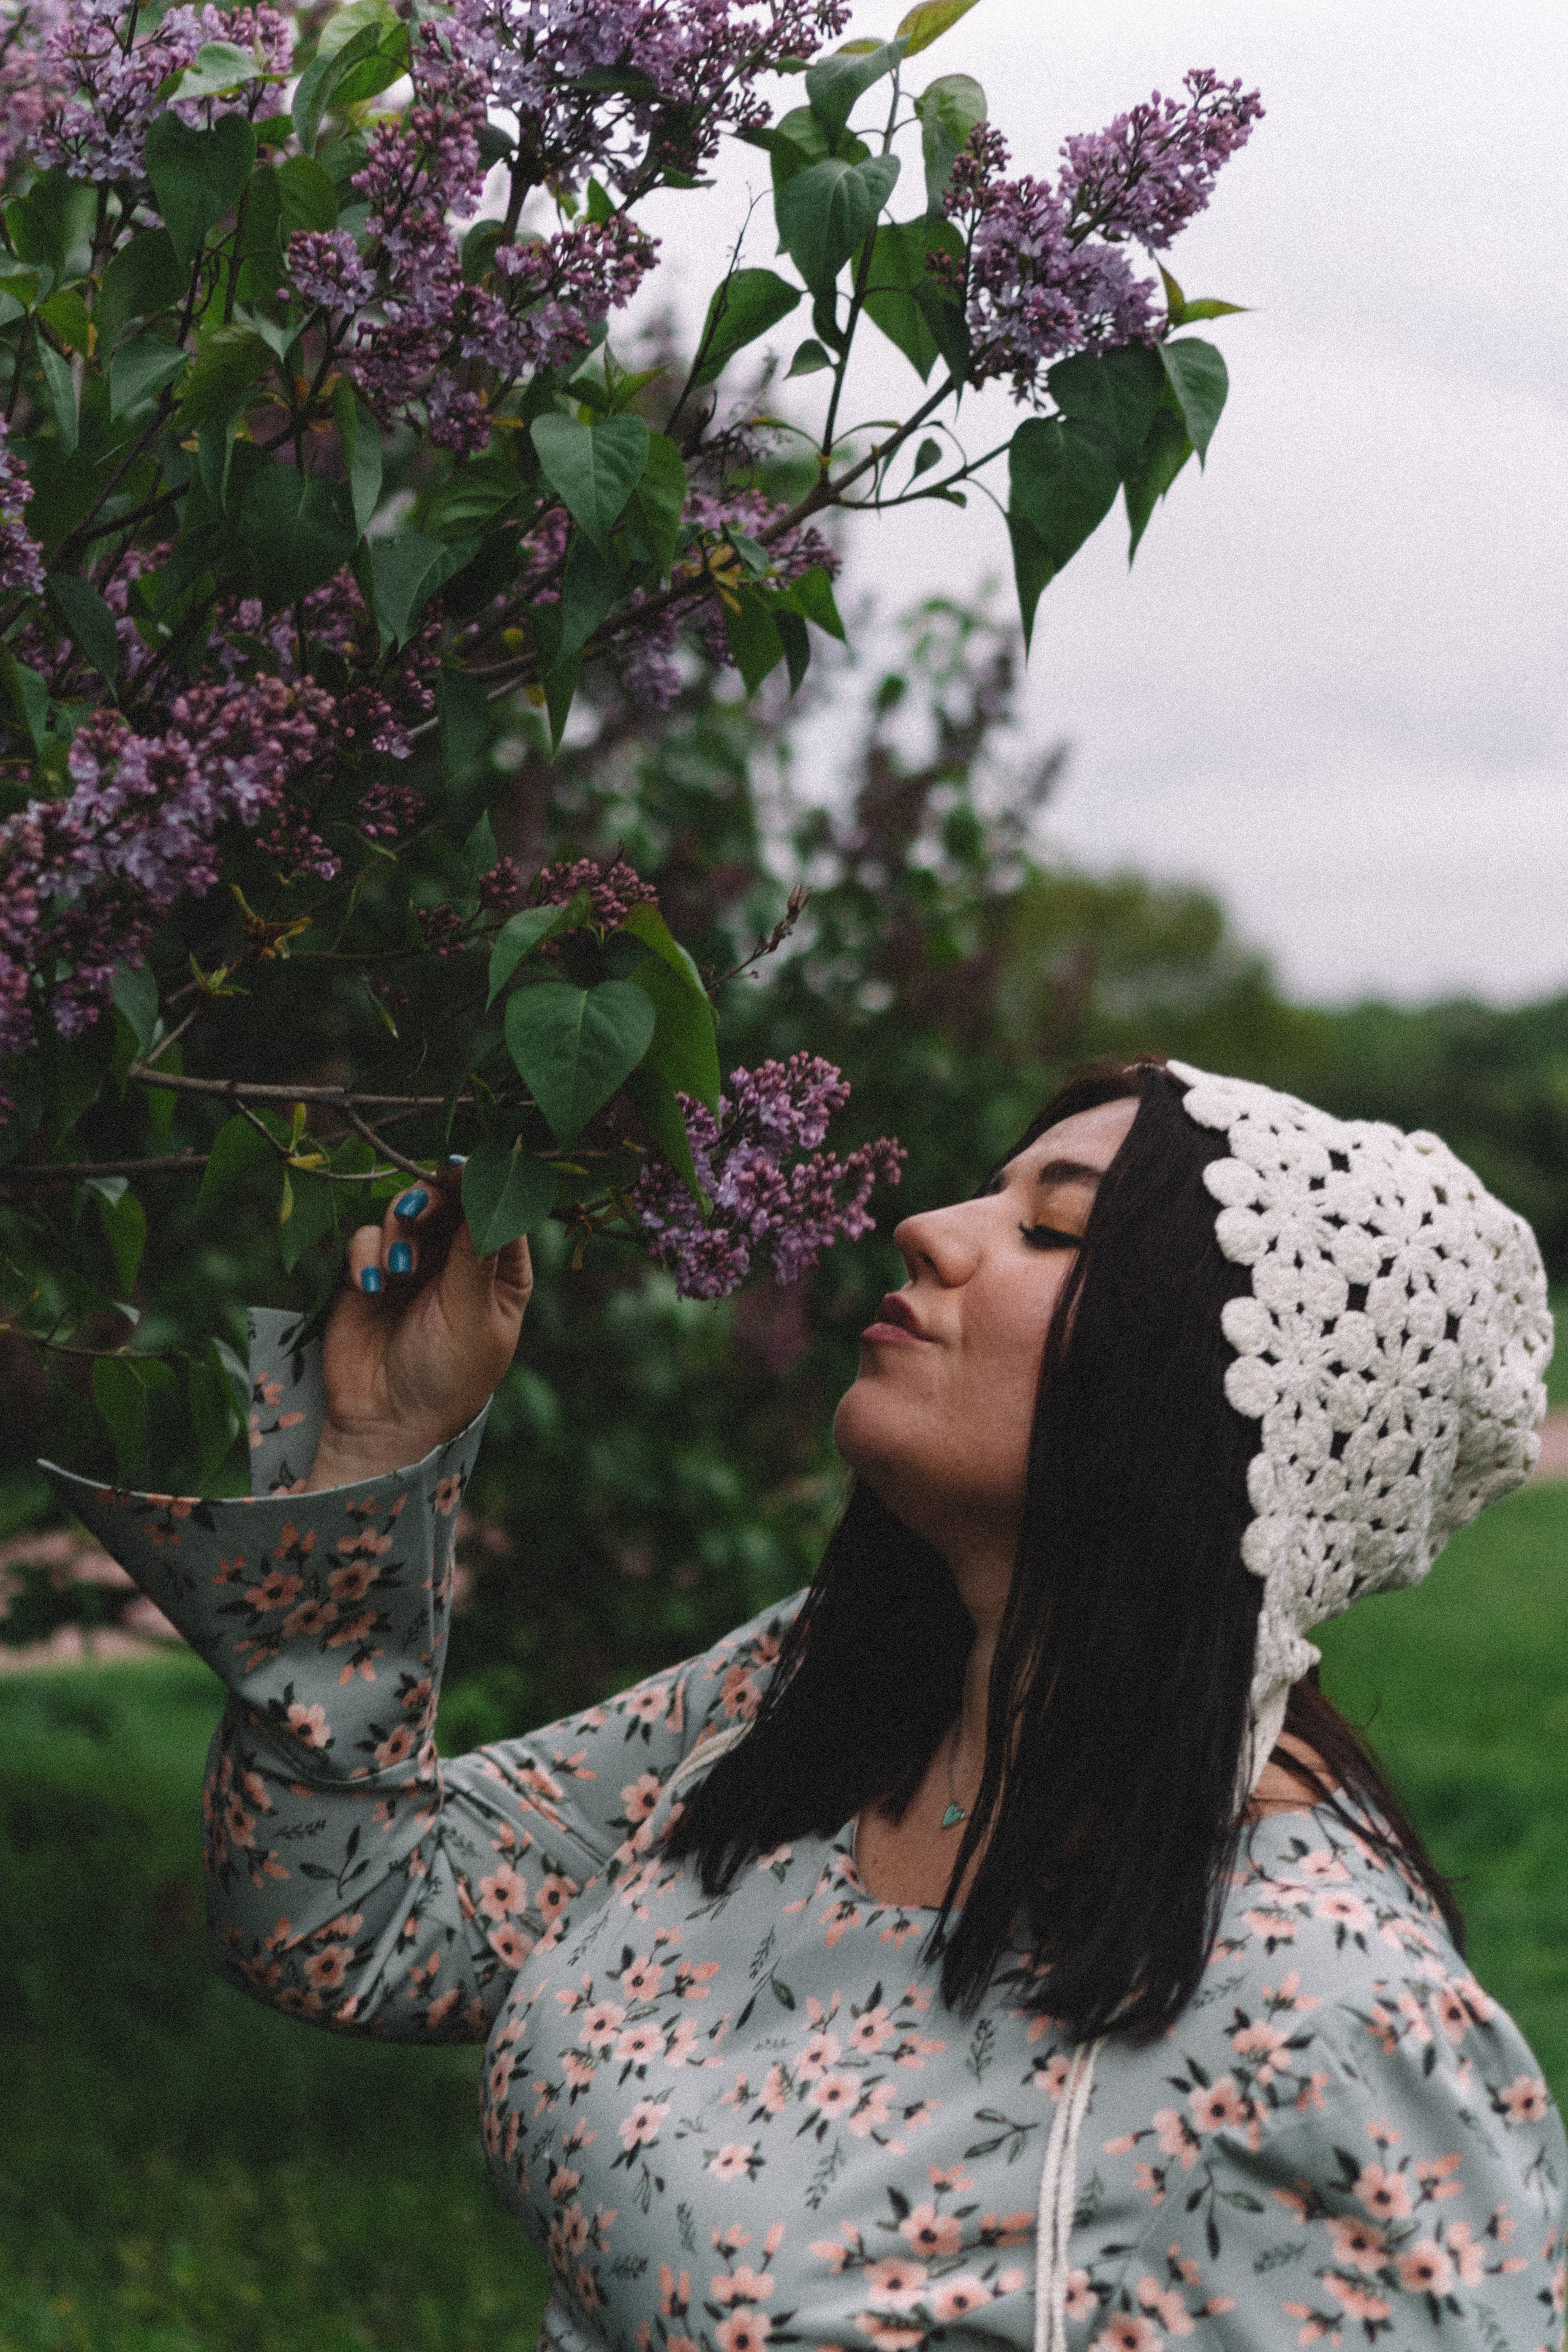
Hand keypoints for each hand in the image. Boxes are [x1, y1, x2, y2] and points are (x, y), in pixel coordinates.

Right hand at [303, 1168, 532, 1489]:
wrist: (389, 1422)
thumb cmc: (449, 1376)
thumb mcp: (472, 1313)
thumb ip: (475, 1248)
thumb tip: (483, 1184)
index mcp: (502, 1270)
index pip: (496, 1210)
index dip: (479, 1184)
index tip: (458, 1168)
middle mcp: (459, 1261)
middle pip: (449, 1201)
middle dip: (432, 1199)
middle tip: (418, 1210)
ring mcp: (414, 1265)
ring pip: (405, 1213)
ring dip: (398, 1231)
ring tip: (398, 1271)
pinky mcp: (370, 1274)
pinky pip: (365, 1239)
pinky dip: (365, 1256)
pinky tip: (371, 1288)